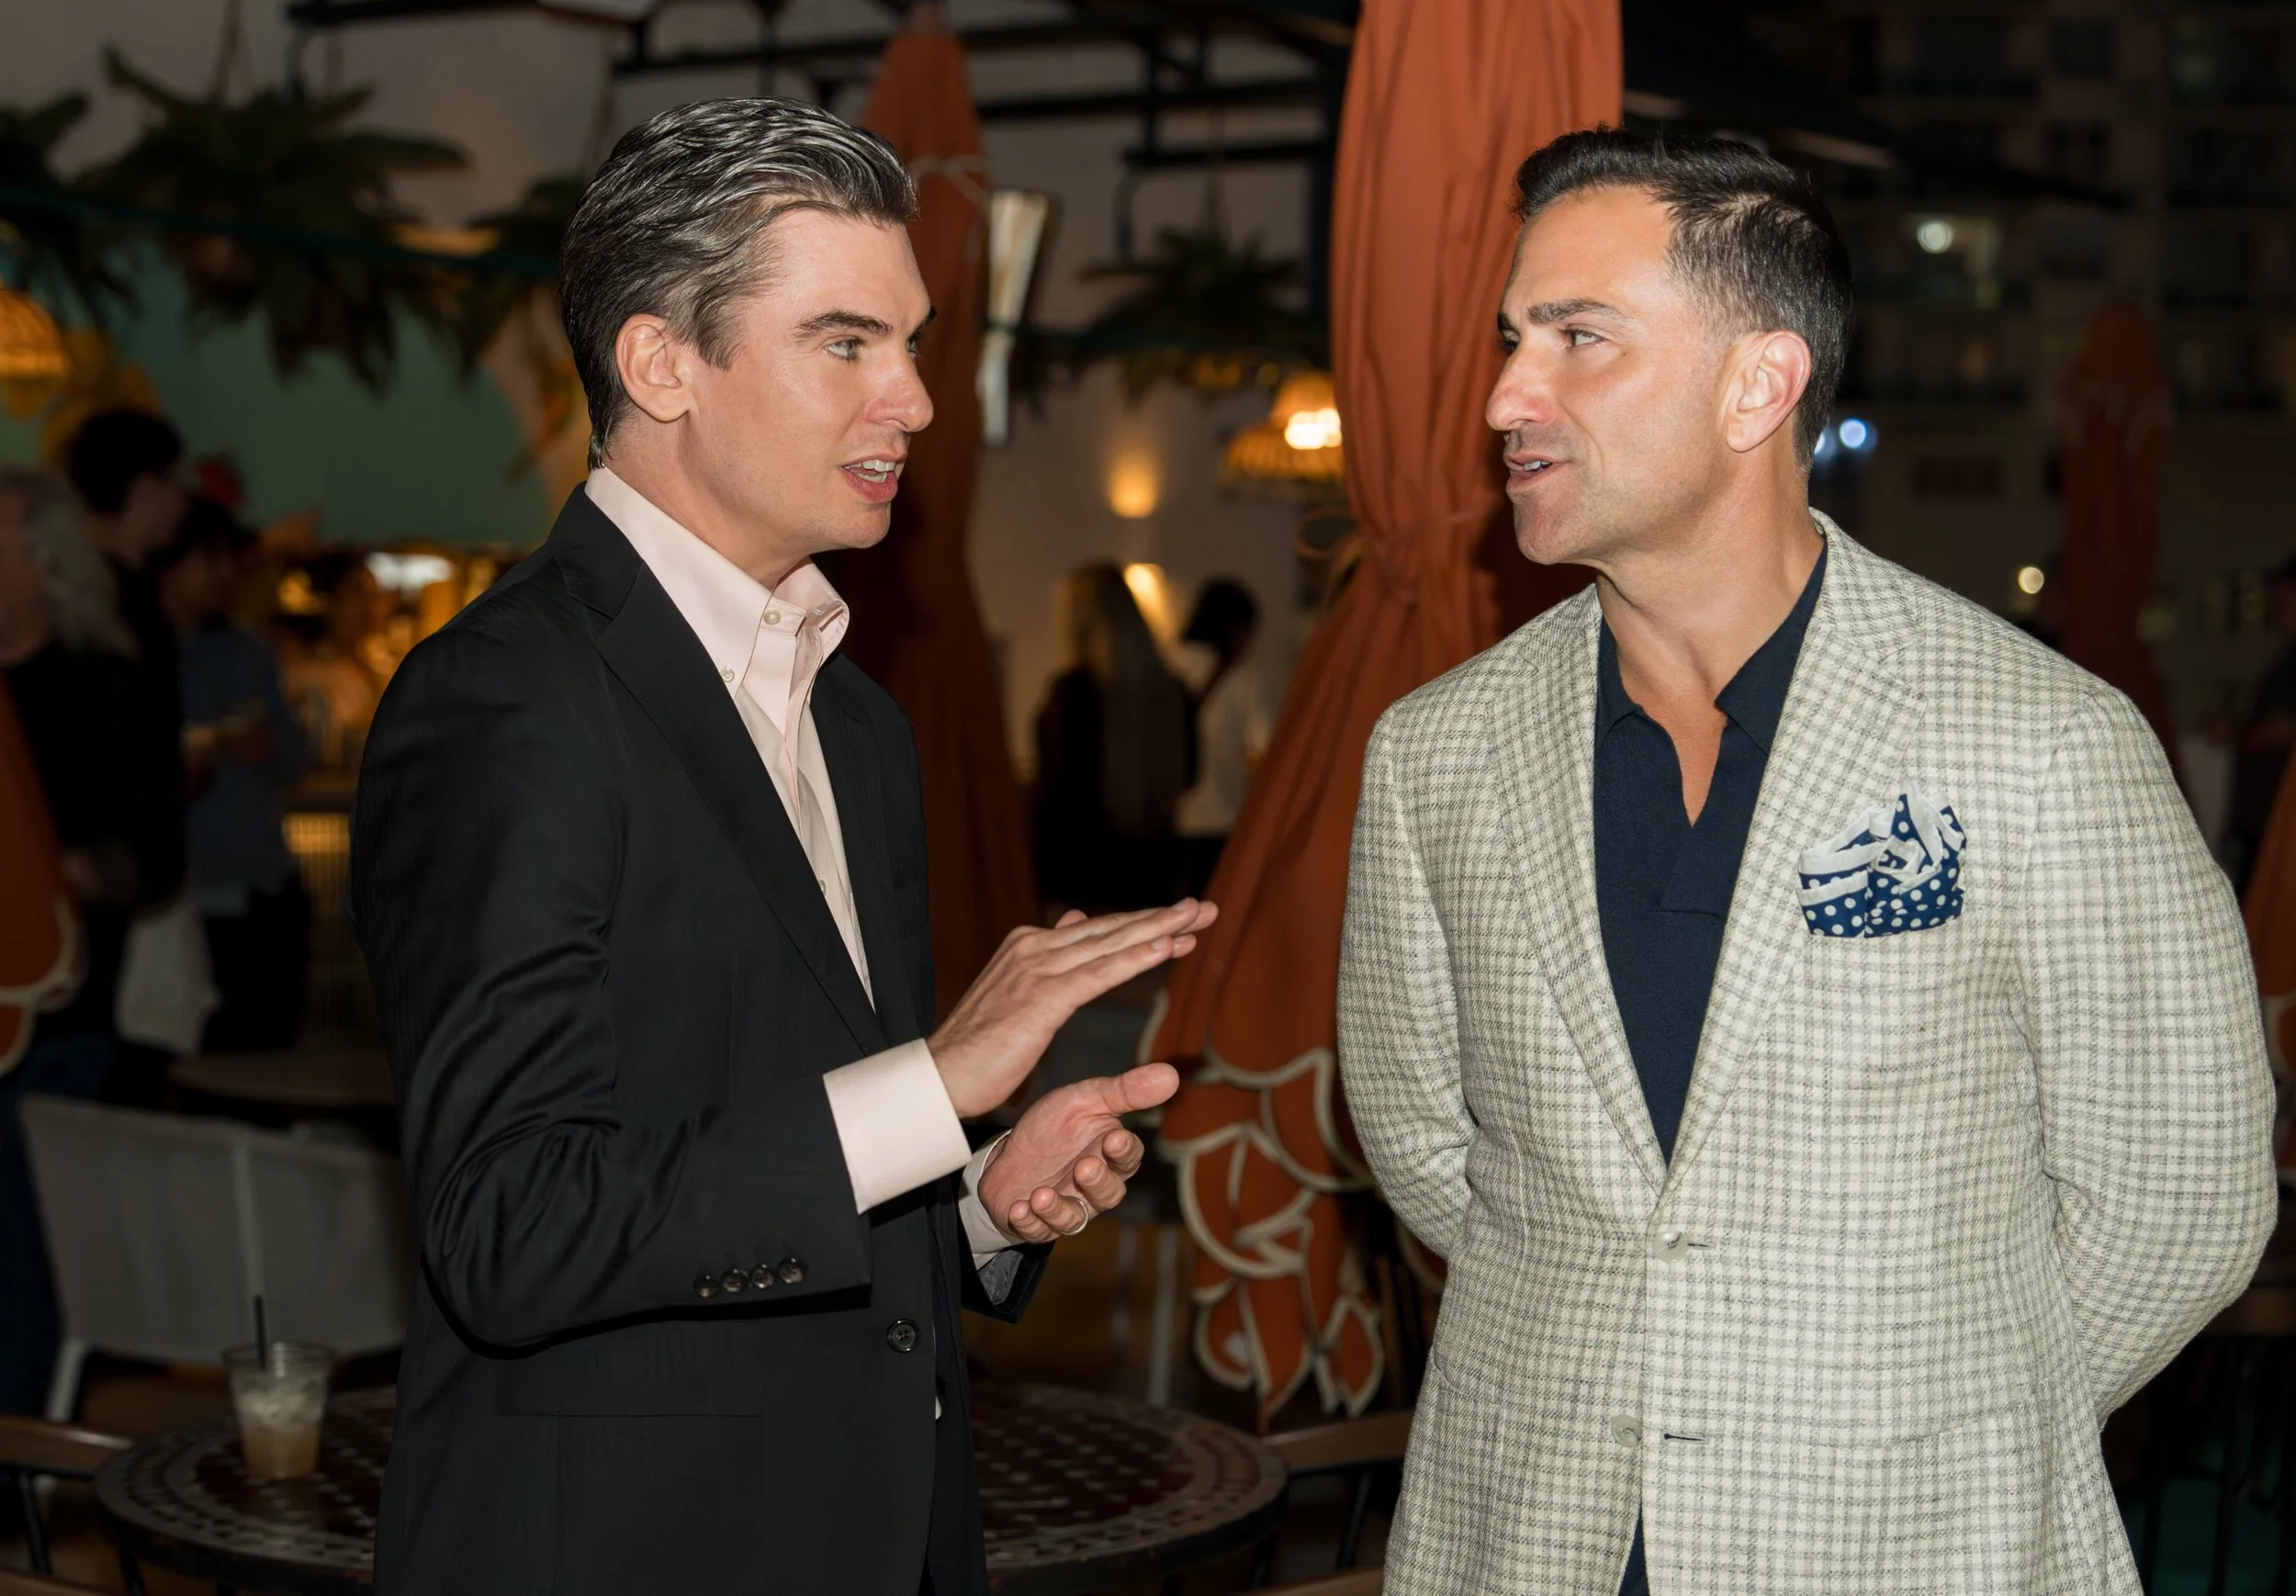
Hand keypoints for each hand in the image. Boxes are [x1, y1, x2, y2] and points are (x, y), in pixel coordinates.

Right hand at [930, 899, 1215, 1117]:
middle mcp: (1034, 947)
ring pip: (1110, 944)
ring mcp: (1037, 969)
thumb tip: (1077, 922)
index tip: (1182, 919)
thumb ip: (1050, 958)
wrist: (942, 1077)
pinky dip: (1134, 960)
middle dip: (1162, 919)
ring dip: (1158, 931)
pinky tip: (1165, 950)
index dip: (1143, 923)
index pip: (1098, 930)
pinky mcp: (1042, 998)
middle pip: (1111, 928)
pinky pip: (1099, 975)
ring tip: (1196, 919)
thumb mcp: (1018, 994)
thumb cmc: (980, 1046)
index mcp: (1029, 945)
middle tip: (1205, 909)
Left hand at [979, 1064, 1178, 1241]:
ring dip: (1058, 1209)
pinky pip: (1038, 1231)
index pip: (1128, 1157)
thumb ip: (1124, 1091)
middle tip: (1083, 1166)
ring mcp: (1066, 1208)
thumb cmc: (1054, 1127)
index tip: (1114, 1138)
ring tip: (1040, 1194)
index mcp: (1109, 1156)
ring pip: (1075, 1220)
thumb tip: (1171, 1074)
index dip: (1123, 1151)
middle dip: (1097, 1182)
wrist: (1007, 1154)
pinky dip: (1029, 1222)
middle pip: (1108, 1194)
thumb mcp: (1085, 1100)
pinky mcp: (1038, 1224)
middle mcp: (1093, 1187)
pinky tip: (1018, 1208)